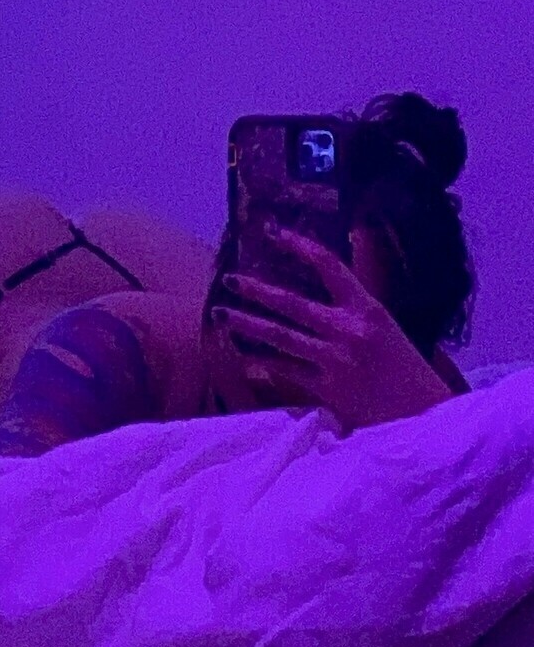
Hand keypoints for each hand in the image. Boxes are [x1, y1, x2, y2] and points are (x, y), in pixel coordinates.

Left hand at [215, 228, 452, 432]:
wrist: (424, 415)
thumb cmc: (405, 369)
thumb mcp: (385, 328)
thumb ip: (353, 307)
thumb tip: (325, 281)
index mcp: (367, 308)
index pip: (329, 266)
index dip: (300, 245)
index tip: (274, 232)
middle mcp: (349, 330)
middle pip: (292, 303)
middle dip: (256, 290)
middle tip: (228, 279)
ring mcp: (336, 360)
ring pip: (280, 336)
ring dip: (247, 325)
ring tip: (221, 315)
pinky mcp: (328, 389)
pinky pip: (287, 371)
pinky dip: (264, 363)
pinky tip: (244, 359)